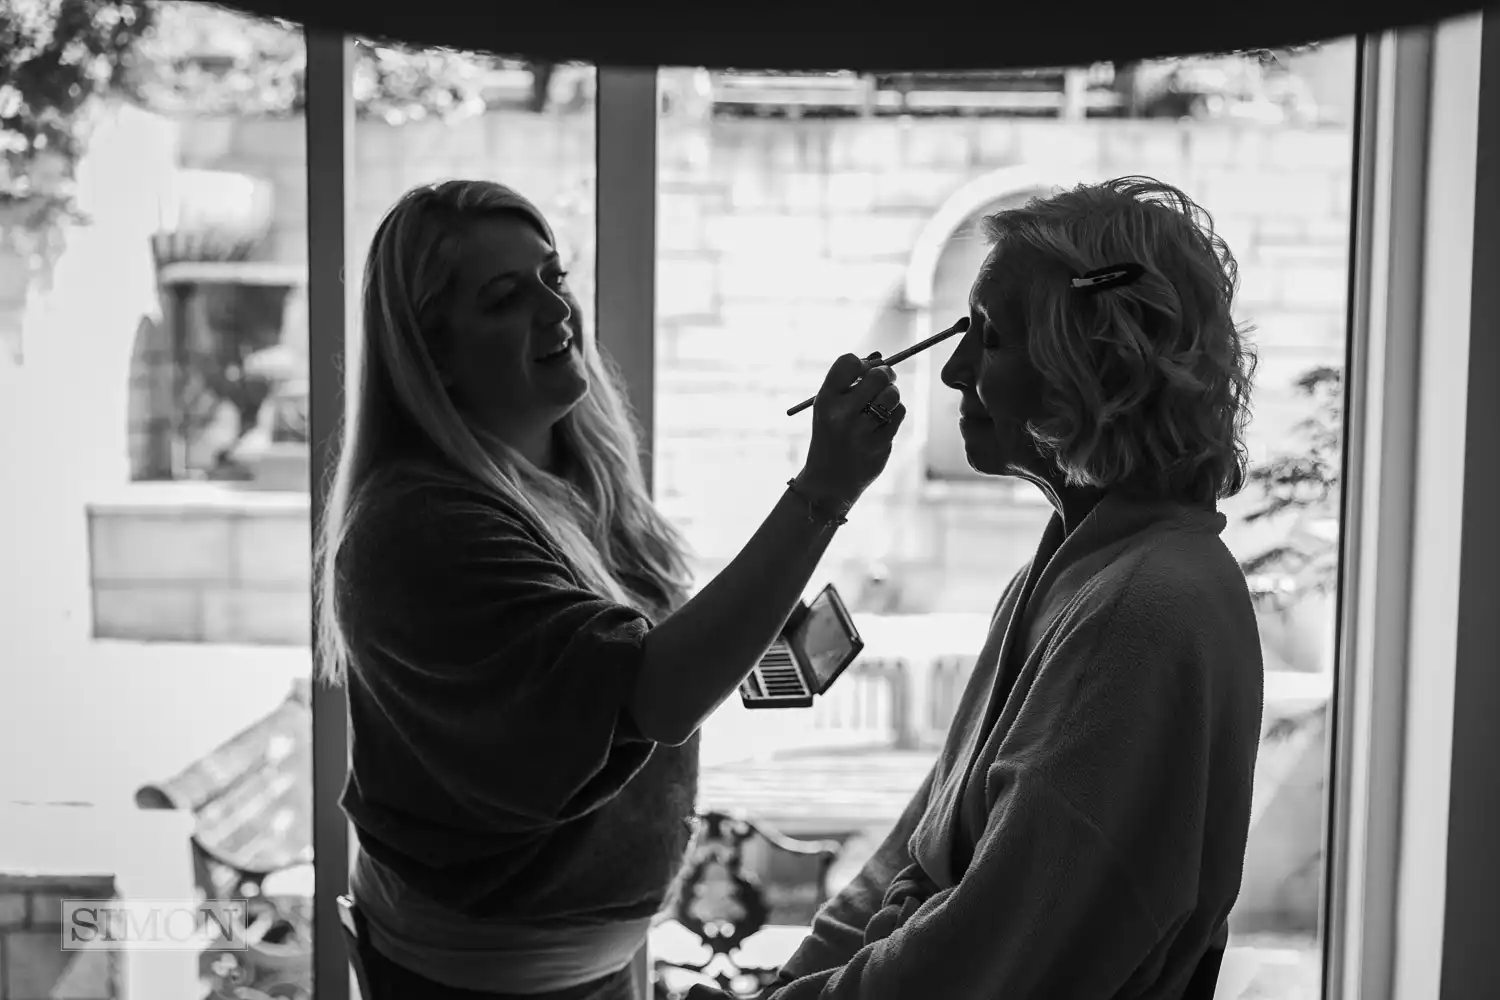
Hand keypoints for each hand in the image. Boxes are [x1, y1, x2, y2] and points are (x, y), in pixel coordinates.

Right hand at [797, 352, 905, 508]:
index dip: (863, 363)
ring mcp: (860, 432)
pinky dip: (895, 415)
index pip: (849, 362)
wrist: (828, 481)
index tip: (865, 372)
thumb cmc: (831, 436)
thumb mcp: (829, 408)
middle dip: (885, 375)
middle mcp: (841, 414)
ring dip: (892, 396)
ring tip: (881, 406)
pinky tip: (882, 424)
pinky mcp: (878, 445)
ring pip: (892, 395)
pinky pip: (898, 415)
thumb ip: (849, 384)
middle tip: (885, 381)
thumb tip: (881, 359)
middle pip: (877, 376)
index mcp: (824, 400)